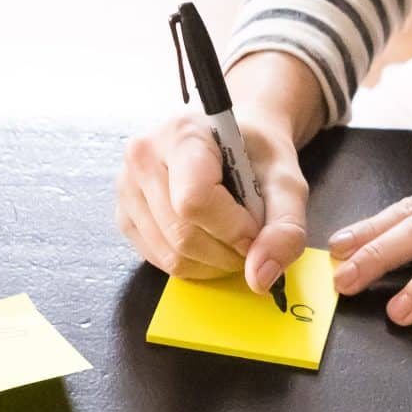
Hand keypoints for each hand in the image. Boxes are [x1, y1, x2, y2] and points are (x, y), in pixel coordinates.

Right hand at [114, 105, 309, 290]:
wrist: (231, 144)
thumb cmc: (255, 155)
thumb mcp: (287, 182)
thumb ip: (285, 227)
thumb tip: (260, 277)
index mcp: (182, 134)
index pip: (194, 201)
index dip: (233, 229)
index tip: (256, 227)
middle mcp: (143, 157)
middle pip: (182, 235)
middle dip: (227, 251)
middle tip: (250, 237)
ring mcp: (126, 188)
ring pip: (171, 256)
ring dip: (212, 262)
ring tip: (231, 237)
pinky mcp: (124, 216)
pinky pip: (159, 261)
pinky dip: (193, 264)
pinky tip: (209, 240)